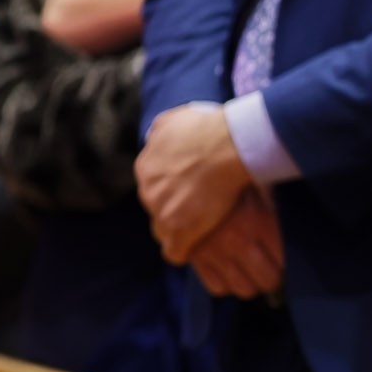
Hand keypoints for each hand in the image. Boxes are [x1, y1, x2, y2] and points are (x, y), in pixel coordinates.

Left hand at [136, 104, 251, 262]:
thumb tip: (156, 135)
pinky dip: (184, 250)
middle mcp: (147, 191)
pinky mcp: (179, 230)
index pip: (153, 187)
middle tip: (198, 210)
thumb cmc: (205, 128)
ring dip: (180, 230)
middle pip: (157, 209)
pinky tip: (196, 248)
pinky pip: (174, 251)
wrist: (225, 146)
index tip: (188, 192)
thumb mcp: (173, 119)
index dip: (171, 191)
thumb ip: (161, 130)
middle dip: (174, 210)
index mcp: (145, 168)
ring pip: (164, 230)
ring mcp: (161, 212)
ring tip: (201, 231)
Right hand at [186, 188, 284, 298]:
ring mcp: (214, 252)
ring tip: (248, 272)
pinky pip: (217, 288)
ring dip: (250, 283)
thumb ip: (271, 212)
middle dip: (271, 276)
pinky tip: (226, 271)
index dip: (286, 261)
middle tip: (269, 268)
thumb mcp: (255, 190)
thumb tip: (288, 234)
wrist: (181, 178)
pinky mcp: (194, 258)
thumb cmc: (225, 183)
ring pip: (244, 289)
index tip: (282, 258)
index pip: (284, 260)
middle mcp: (237, 240)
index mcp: (256, 221)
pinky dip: (224, 284)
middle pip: (268, 280)